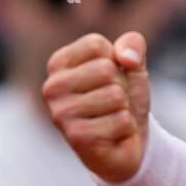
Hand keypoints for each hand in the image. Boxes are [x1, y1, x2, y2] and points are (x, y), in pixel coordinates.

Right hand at [43, 31, 151, 183]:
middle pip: (105, 69)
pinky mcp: (75, 137)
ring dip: (124, 108)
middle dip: (121, 86)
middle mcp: (52, 88)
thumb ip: (133, 44)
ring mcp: (60, 114)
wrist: (129, 141)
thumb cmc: (125, 97)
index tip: (110, 77)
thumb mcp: (134, 64)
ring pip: (115, 95)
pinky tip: (113, 134)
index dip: (116, 60)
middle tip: (113, 101)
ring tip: (112, 116)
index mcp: (59, 63)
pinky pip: (121, 120)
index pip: (96, 45)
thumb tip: (127, 58)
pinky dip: (126, 127)